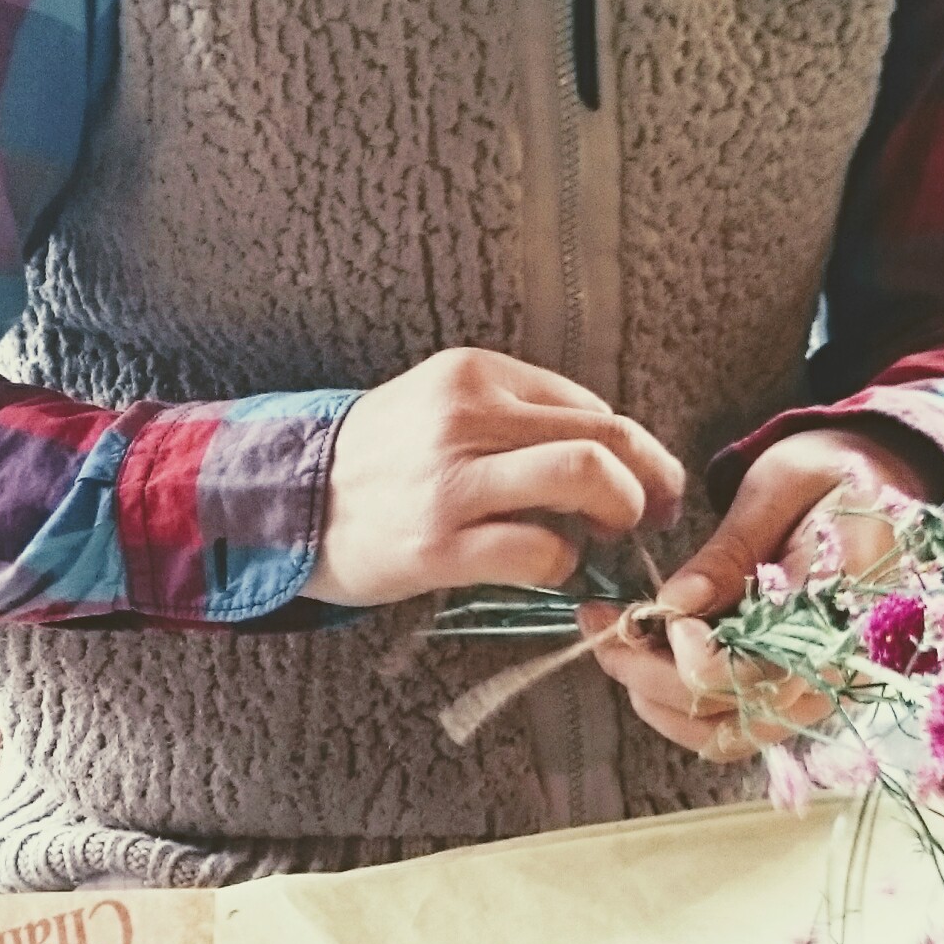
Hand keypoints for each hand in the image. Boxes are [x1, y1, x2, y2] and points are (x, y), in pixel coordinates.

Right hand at [303, 348, 684, 608]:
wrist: (289, 504)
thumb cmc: (379, 462)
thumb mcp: (441, 406)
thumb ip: (517, 417)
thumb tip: (609, 453)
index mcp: (473, 375)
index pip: (591, 405)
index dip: (639, 449)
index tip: (650, 481)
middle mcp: (464, 417)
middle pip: (604, 438)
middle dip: (652, 481)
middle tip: (655, 514)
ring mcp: (450, 483)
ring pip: (584, 478)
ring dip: (619, 515)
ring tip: (610, 539)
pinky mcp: (437, 547)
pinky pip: (539, 552)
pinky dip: (563, 564)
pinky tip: (548, 568)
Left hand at [581, 423, 942, 761]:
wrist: (869, 485)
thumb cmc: (829, 477)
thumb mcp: (782, 488)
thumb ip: (732, 550)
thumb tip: (672, 605)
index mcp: (851, 617)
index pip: (764, 677)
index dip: (697, 660)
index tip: (657, 614)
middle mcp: (839, 674)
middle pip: (733, 717)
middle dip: (652, 679)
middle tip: (602, 625)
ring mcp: (815, 693)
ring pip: (722, 736)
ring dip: (655, 698)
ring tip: (614, 641)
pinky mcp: (789, 694)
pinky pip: (727, 725)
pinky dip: (674, 702)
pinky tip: (642, 655)